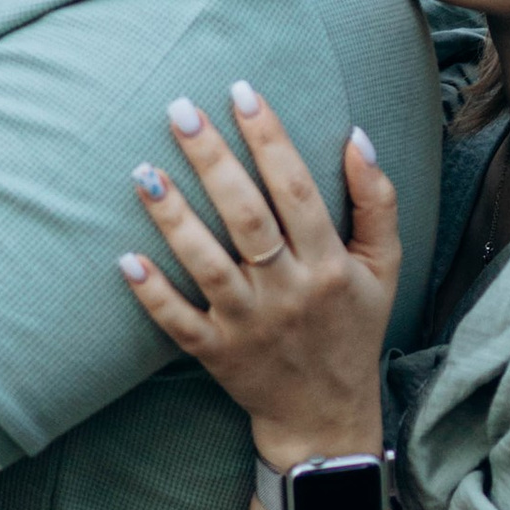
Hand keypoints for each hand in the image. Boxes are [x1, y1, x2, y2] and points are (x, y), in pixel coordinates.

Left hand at [119, 83, 397, 466]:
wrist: (326, 416)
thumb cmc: (352, 327)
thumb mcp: (384, 267)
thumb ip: (376, 201)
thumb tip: (356, 135)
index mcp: (328, 263)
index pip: (296, 189)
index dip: (270, 139)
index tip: (243, 93)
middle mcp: (288, 291)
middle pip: (245, 217)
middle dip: (212, 160)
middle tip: (179, 110)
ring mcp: (248, 324)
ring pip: (206, 265)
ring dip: (173, 218)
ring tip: (143, 171)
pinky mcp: (215, 353)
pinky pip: (177, 322)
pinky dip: (152, 293)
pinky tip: (125, 257)